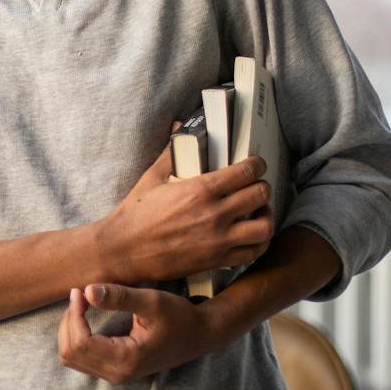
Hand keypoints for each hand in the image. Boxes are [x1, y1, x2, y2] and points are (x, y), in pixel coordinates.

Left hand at [57, 283, 234, 383]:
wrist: (198, 336)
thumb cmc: (178, 316)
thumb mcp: (152, 301)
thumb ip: (120, 297)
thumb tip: (87, 290)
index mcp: (125, 359)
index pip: (79, 343)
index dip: (73, 315)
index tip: (79, 291)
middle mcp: (117, 373)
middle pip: (69, 353)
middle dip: (68, 321)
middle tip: (79, 294)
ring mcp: (115, 374)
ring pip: (71, 358)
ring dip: (70, 329)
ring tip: (81, 303)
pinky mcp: (114, 369)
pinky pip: (81, 358)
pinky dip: (76, 336)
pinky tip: (85, 317)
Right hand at [93, 145, 272, 283]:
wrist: (124, 251)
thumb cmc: (135, 214)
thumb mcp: (152, 177)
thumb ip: (171, 152)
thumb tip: (180, 128)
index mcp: (200, 190)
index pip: (246, 172)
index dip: (256, 165)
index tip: (256, 164)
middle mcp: (214, 214)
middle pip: (260, 194)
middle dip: (262, 186)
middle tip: (256, 185)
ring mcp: (218, 240)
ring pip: (264, 226)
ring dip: (266, 215)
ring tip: (258, 211)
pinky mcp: (216, 261)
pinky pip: (252, 252)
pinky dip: (258, 243)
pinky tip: (251, 235)